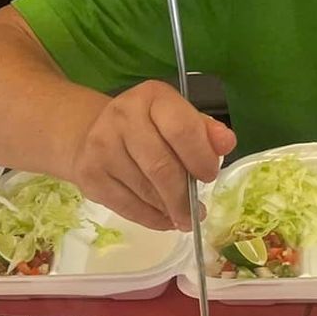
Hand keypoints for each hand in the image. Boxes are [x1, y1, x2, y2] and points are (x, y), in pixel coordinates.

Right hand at [66, 80, 235, 231]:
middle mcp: (122, 117)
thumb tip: (226, 144)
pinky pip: (127, 207)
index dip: (201, 159)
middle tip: (197, 211)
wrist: (91, 132)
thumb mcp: (178, 118)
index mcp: (152, 96)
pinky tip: (163, 218)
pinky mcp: (89, 175)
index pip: (182, 130)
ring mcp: (101, 147)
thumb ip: (205, 131)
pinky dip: (151, 219)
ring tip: (182, 216)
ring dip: (170, 210)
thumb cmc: (147, 127)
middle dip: (184, 196)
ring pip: (145, 191)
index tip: (209, 176)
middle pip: (162, 167)